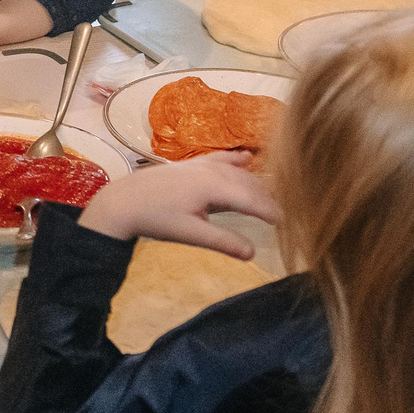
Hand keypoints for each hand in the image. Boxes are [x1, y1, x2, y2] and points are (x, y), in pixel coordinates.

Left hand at [79, 153, 280, 254]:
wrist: (124, 200)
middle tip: (288, 213)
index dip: (272, 210)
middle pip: (249, 183)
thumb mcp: (190, 233)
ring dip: (257, 182)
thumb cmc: (157, 218)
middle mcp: (212, 170)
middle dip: (269, 197)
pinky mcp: (192, 164)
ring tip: (275, 195)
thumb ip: (222, 242)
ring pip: (238, 171)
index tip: (289, 222)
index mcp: (214, 186)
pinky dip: (237, 160)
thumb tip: (253, 254)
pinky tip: (248, 158)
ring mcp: (202, 164)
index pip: (252, 199)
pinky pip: (221, 159)